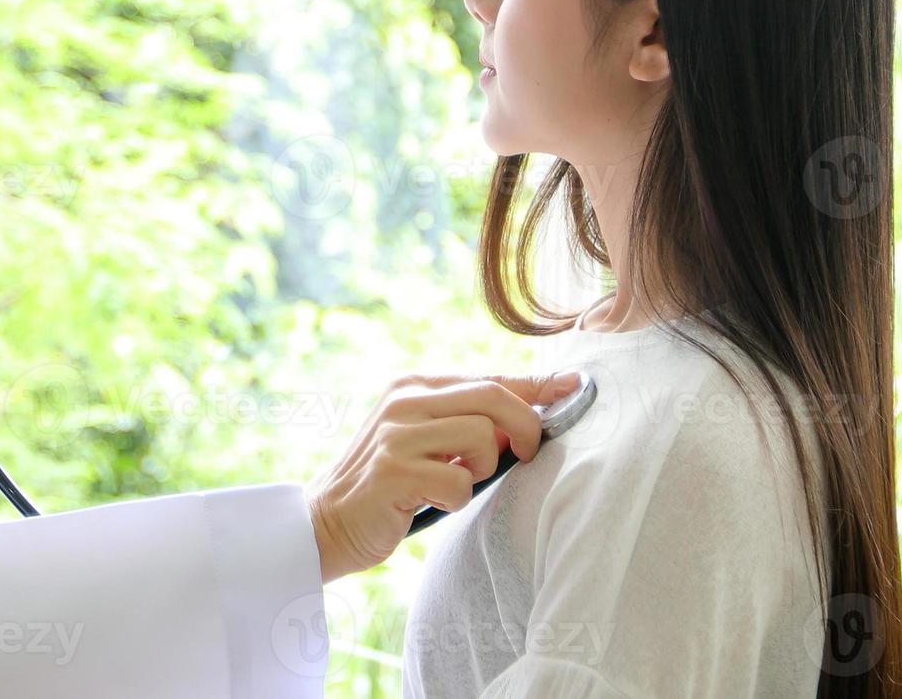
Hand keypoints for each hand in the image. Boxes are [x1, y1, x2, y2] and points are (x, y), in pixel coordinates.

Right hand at [304, 369, 582, 583]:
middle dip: (526, 428)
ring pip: (482, 437)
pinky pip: (458, 481)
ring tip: (455, 483)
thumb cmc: (390, 485)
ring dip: (481, 470)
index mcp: (414, 386)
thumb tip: (534, 415)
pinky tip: (432, 503)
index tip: (576, 387)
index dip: (538, 385)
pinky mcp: (392, 471)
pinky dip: (456, 499)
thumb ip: (467, 422)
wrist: (325, 523)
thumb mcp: (427, 440)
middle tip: (526, 457)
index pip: (490, 378)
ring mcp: (396, 434)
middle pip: (493, 397)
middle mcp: (404, 401)